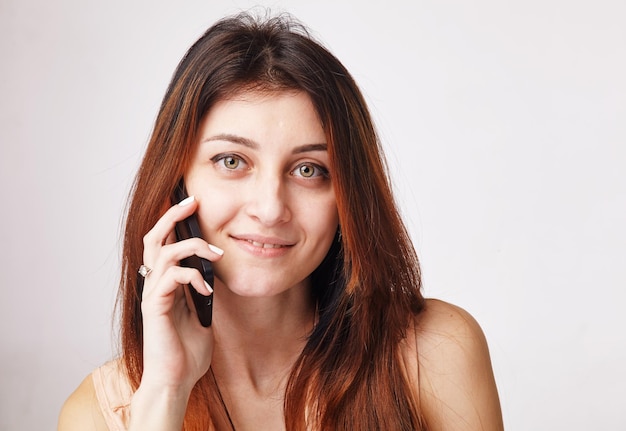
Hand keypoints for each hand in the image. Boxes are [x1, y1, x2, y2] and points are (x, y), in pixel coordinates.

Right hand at [138, 196, 222, 394]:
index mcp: (165, 284)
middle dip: (172, 216)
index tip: (194, 205)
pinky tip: (207, 290)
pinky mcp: (155, 306)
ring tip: (216, 254)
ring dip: (192, 246)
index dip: (175, 222)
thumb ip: (202, 292)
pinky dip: (193, 276)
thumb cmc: (186, 351)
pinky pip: (171, 277)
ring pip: (162, 252)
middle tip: (192, 202)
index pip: (165, 243)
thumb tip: (214, 273)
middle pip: (153, 238)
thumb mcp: (202, 314)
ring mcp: (153, 294)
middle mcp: (155, 284)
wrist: (176, 380)